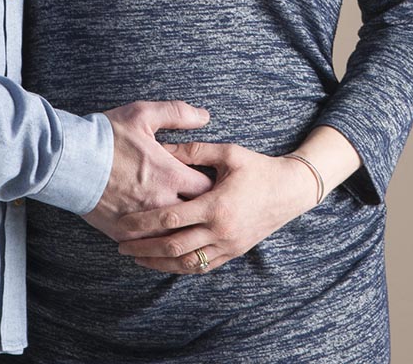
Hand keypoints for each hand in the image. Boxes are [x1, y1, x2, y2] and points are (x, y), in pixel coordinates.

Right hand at [82, 101, 212, 240]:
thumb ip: (177, 113)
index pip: (207, 188)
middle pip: (195, 217)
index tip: (211, 184)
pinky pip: (148, 246)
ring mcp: (142, 220)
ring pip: (174, 237)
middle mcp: (160, 201)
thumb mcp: (142, 115)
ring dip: (181, 232)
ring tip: (186, 227)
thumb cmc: (106, 135)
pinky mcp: (123, 232)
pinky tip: (160, 239)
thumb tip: (204, 115)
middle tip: (204, 209)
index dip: (213, 187)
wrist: (70, 159)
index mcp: (170, 174)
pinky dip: (157, 243)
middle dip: (202, 213)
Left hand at [114, 142, 318, 273]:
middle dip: (144, 249)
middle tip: (121, 246)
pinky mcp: (233, 253)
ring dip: (159, 262)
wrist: (290, 191)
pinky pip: (202, 267)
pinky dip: (180, 267)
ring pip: (186, 263)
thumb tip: (162, 146)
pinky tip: (164, 262)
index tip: (123, 224)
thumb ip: (194, 150)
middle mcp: (220, 231)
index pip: (171, 219)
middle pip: (173, 247)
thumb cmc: (258, 168)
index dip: (144, 223)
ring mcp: (228, 245)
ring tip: (137, 258)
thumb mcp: (228, 153)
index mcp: (216, 205)